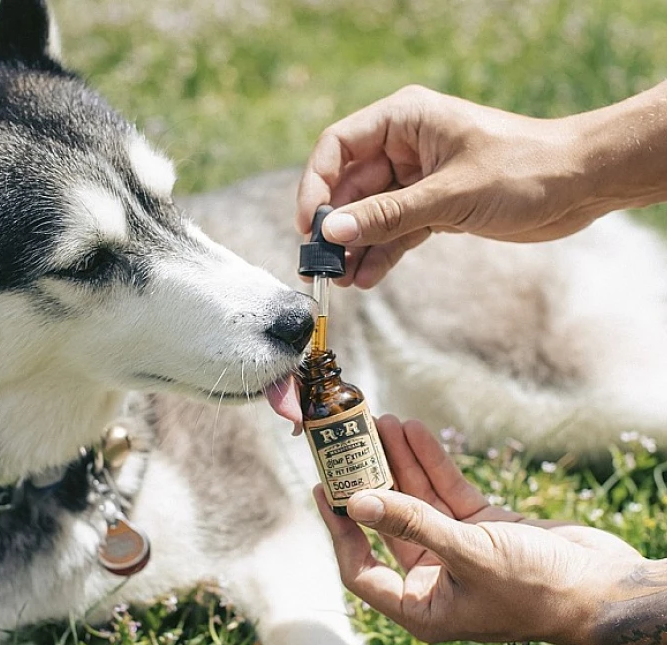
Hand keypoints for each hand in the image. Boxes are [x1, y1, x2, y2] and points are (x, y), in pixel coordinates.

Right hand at [296, 83, 666, 287]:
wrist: (580, 185)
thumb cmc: (524, 169)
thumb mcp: (449, 194)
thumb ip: (388, 215)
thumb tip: (334, 233)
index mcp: (405, 120)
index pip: (339, 146)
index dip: (317, 184)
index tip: (309, 225)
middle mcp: (406, 146)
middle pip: (351, 186)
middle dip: (336, 226)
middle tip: (321, 265)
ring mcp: (418, 179)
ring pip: (371, 214)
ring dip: (356, 246)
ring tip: (342, 280)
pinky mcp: (434, 207)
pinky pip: (396, 231)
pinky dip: (382, 254)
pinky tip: (368, 278)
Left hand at [315, 416, 645, 644]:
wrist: (604, 586)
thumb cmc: (539, 588)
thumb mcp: (469, 554)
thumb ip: (412, 525)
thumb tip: (358, 503)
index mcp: (422, 607)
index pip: (361, 569)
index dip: (339, 529)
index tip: (325, 489)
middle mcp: (434, 580)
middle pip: (387, 524)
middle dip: (371, 481)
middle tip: (351, 443)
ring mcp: (457, 551)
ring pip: (416, 501)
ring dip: (399, 462)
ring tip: (382, 422)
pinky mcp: (481, 528)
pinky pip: (446, 491)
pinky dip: (431, 463)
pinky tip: (414, 432)